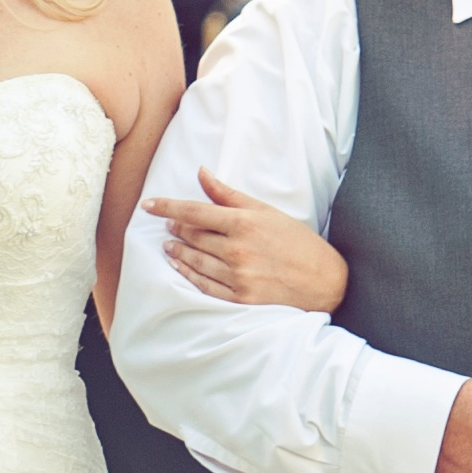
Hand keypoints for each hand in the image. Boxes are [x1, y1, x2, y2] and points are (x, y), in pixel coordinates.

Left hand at [146, 172, 349, 311]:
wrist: (324, 281)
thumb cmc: (297, 242)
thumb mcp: (266, 212)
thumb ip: (229, 195)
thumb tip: (201, 173)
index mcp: (243, 223)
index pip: (193, 212)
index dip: (166, 207)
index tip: (147, 205)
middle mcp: (236, 250)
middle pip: (191, 236)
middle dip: (175, 227)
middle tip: (166, 223)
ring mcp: (237, 277)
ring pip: (193, 260)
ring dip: (177, 250)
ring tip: (168, 243)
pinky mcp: (239, 299)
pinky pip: (203, 285)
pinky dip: (187, 273)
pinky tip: (178, 265)